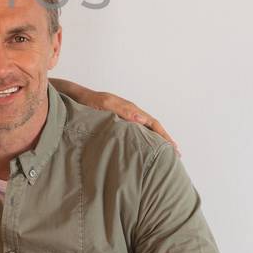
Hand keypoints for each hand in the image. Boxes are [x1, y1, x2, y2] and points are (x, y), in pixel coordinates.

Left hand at [57, 82, 177, 150]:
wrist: (75, 96)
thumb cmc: (87, 101)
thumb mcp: (105, 104)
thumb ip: (123, 111)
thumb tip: (143, 119)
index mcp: (130, 109)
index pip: (153, 124)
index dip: (164, 137)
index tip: (174, 149)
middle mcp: (130, 112)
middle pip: (153, 127)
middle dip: (165, 140)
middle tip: (177, 156)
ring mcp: (125, 116)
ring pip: (146, 129)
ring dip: (156, 141)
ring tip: (166, 154)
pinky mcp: (118, 121)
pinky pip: (136, 130)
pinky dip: (144, 139)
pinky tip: (144, 149)